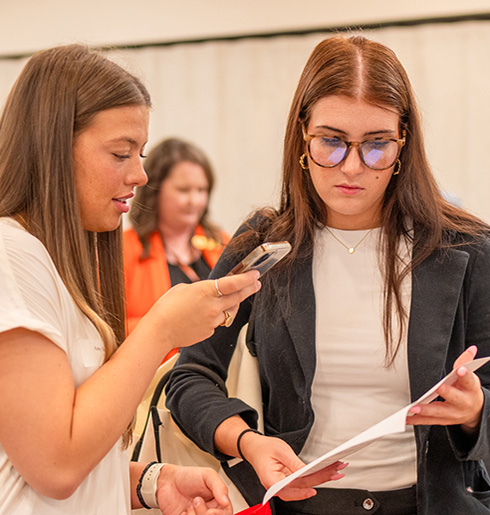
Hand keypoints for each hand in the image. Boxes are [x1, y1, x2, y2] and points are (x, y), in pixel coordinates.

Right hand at [141, 271, 260, 350]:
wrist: (158, 331)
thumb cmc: (166, 307)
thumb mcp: (184, 289)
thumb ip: (202, 289)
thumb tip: (211, 292)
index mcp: (205, 291)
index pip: (233, 283)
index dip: (246, 278)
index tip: (255, 274)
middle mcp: (212, 306)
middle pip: (238, 297)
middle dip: (249, 289)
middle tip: (256, 284)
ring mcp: (213, 321)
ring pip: (230, 310)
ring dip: (232, 304)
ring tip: (230, 298)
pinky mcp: (210, 331)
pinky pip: (218, 322)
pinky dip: (216, 317)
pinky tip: (204, 315)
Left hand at [156, 464, 232, 514]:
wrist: (167, 481)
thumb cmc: (187, 476)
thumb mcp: (207, 475)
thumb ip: (219, 486)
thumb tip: (226, 500)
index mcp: (216, 500)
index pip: (226, 512)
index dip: (220, 514)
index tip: (211, 511)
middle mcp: (207, 510)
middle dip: (203, 513)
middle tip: (196, 501)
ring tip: (189, 505)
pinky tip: (183, 512)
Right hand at [239, 432, 347, 500]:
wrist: (254, 448)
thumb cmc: (264, 448)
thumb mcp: (280, 450)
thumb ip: (293, 463)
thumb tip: (307, 471)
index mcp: (272, 481)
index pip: (294, 485)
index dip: (308, 485)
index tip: (322, 481)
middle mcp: (277, 487)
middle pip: (303, 487)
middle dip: (321, 479)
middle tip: (336, 471)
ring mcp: (283, 486)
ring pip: (304, 486)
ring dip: (320, 478)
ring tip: (335, 471)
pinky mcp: (288, 482)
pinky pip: (302, 483)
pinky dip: (314, 477)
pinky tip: (325, 472)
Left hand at [406, 345, 483, 433]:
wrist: (475, 411)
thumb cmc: (467, 389)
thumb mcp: (469, 376)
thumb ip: (465, 362)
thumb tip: (471, 349)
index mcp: (471, 388)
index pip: (469, 380)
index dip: (465, 375)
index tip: (460, 370)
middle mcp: (463, 402)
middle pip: (455, 398)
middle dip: (446, 393)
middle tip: (437, 388)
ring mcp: (454, 414)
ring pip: (439, 412)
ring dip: (425, 411)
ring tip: (413, 408)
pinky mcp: (444, 420)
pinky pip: (429, 421)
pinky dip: (417, 420)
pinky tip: (406, 418)